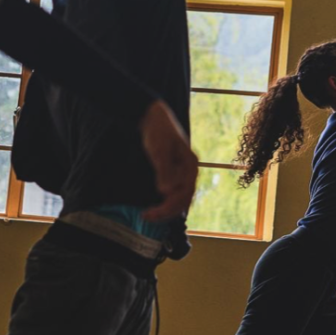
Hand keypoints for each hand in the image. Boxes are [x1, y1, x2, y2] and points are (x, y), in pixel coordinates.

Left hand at [139, 100, 198, 221]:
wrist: (154, 117)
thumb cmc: (158, 131)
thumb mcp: (159, 149)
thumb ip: (164, 170)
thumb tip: (165, 191)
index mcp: (190, 166)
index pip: (183, 194)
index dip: (168, 207)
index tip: (151, 213)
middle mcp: (189, 172)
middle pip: (183, 199)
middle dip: (166, 211)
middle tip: (145, 216)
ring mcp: (182, 173)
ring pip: (179, 198)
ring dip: (166, 209)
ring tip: (148, 215)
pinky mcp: (174, 172)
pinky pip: (174, 193)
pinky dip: (165, 202)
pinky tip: (155, 207)